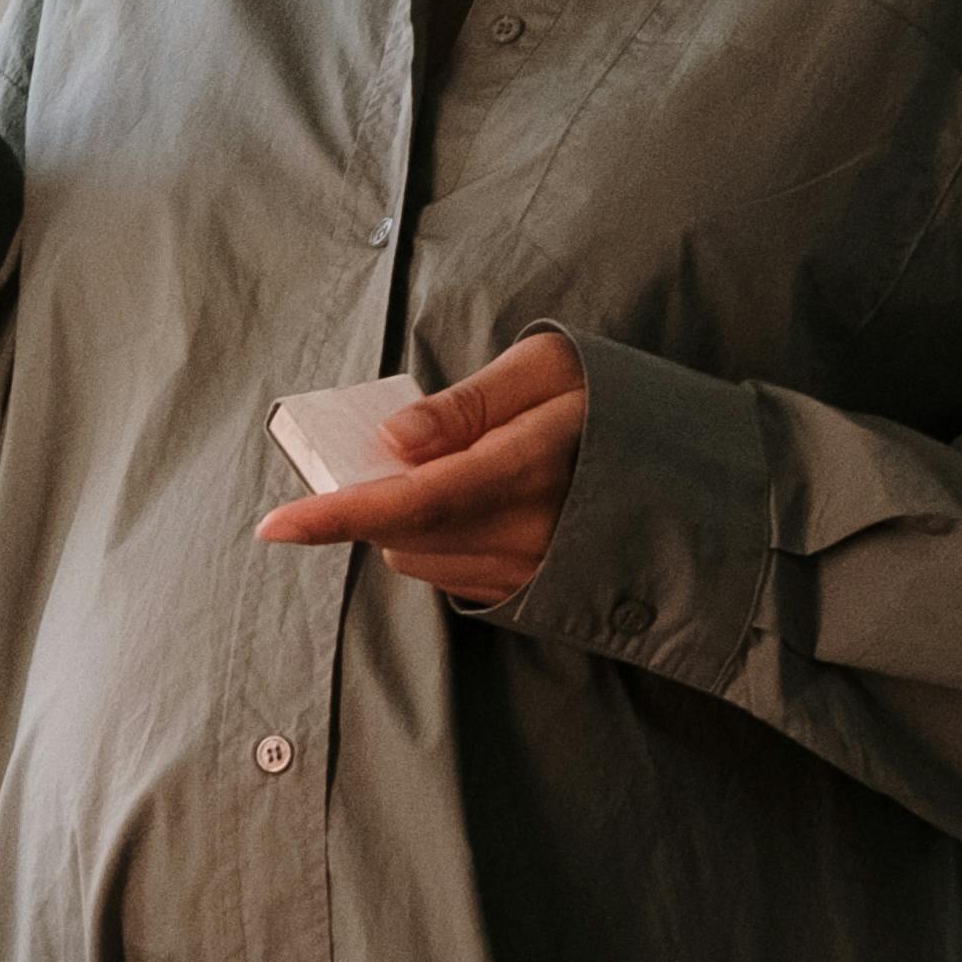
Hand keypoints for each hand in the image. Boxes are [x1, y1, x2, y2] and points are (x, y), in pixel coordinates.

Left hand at [254, 332, 583, 604]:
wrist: (686, 475)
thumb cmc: (605, 400)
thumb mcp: (545, 368)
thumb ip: (468, 402)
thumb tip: (393, 440)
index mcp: (533, 463)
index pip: (418, 500)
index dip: (339, 515)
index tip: (275, 525)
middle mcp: (533, 531)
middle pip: (403, 532)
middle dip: (370, 494)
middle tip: (401, 445)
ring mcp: (533, 572)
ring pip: (416, 555)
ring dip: (402, 517)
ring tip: (454, 469)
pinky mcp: (529, 594)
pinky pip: (445, 571)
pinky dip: (431, 537)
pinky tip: (470, 503)